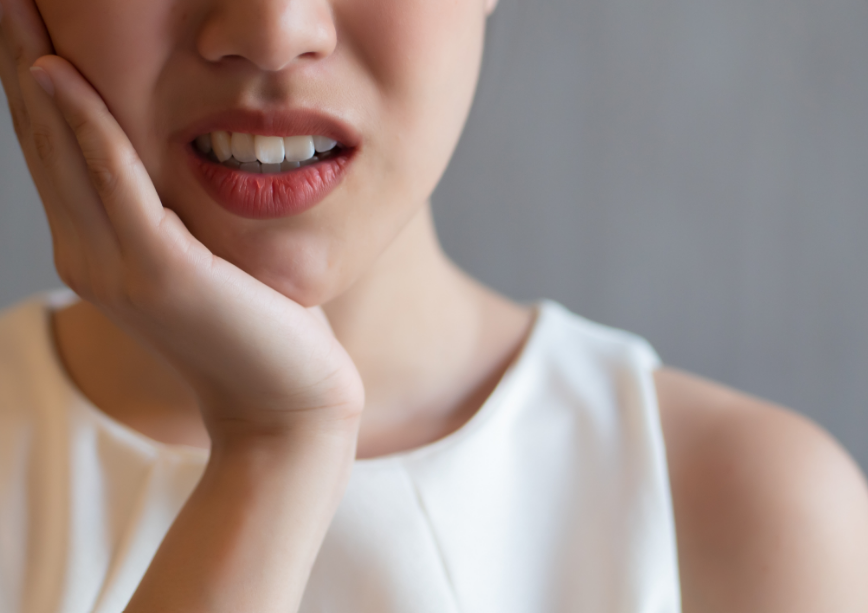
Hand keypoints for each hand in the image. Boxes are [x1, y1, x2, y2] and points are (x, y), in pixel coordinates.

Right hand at [0, 0, 364, 439]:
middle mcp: (89, 253)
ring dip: (32, 66)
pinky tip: (59, 70)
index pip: (56, 146)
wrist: (283, 401)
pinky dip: (86, 123)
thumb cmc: (259, 327)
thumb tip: (176, 151)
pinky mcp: (159, 272)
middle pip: (43, 136)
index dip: (32, 76)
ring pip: (62, 149)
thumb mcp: (207, 254)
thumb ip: (174, 209)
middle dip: (18, 53)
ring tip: (16, 2)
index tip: (25, 13)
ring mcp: (116, 266)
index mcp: (98, 247)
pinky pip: (114, 180)